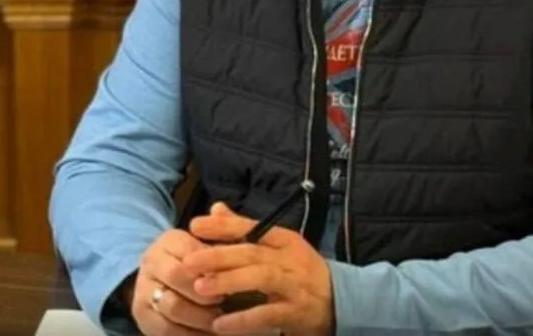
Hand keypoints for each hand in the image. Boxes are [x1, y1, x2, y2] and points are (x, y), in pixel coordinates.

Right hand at [130, 228, 225, 334]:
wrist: (159, 284)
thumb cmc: (192, 264)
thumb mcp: (203, 246)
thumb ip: (218, 229)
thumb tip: (221, 207)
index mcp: (168, 241)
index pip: (191, 248)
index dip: (213, 264)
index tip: (234, 274)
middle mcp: (152, 263)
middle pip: (177, 275)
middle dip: (205, 291)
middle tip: (225, 299)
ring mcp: (143, 290)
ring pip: (173, 305)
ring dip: (201, 316)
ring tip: (220, 321)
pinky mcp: (143, 316)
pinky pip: (166, 330)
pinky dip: (191, 334)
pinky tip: (209, 334)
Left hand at [184, 203, 334, 335]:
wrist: (344, 302)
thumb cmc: (302, 273)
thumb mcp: (279, 247)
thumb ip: (246, 230)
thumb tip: (215, 209)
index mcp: (284, 240)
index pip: (252, 228)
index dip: (223, 226)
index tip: (195, 225)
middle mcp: (290, 260)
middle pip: (253, 252)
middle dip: (219, 255)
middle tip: (189, 262)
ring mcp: (295, 286)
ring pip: (261, 278)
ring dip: (229, 282)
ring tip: (200, 288)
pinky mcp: (297, 312)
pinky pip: (267, 314)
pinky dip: (243, 319)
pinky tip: (220, 324)